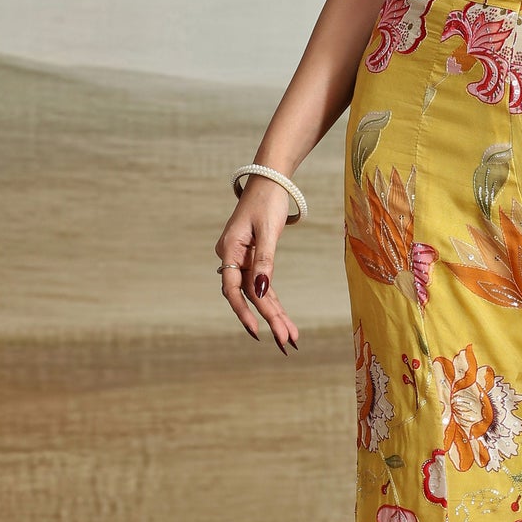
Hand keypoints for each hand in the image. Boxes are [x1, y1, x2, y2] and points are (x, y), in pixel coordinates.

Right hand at [215, 183, 301, 353]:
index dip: (244, 311)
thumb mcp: (268, 230)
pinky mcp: (254, 259)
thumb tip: (261, 291)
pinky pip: (263, 286)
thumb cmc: (267, 200)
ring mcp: (242, 260)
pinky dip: (275, 303)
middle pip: (249, 295)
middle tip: (287, 342)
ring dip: (275, 316)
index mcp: (229, 250)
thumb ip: (264, 261)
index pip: (233, 289)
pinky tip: (285, 321)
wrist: (269, 179)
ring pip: (258, 294)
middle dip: (269, 319)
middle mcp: (232, 258)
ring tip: (291, 338)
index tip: (257, 331)